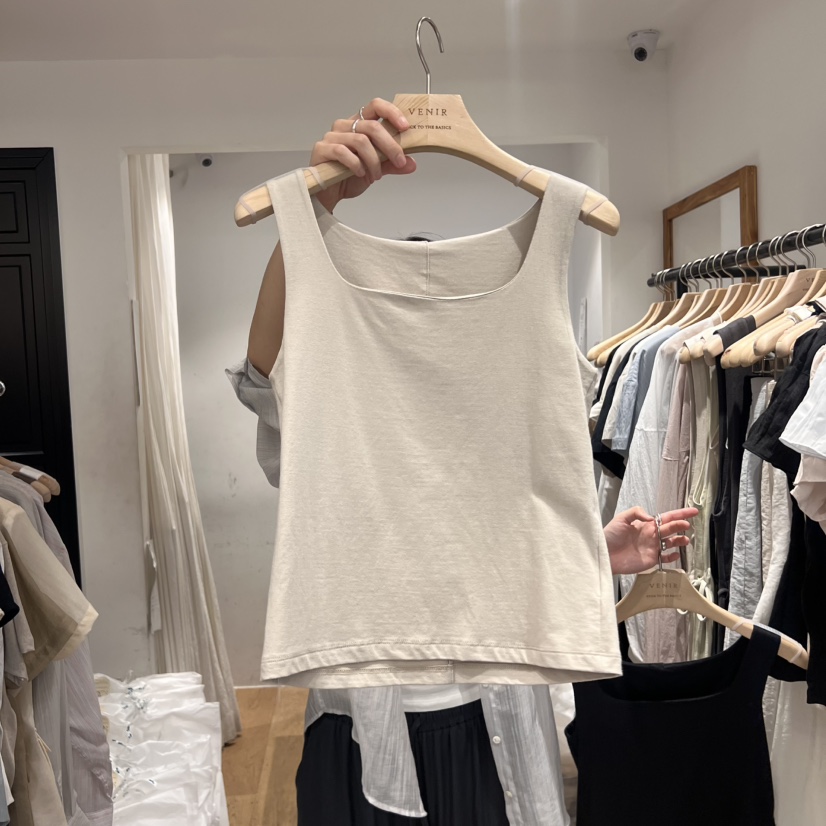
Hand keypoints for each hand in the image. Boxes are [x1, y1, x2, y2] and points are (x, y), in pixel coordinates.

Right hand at [310, 97, 417, 212]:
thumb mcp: (376, 170)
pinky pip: (343, 152)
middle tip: (399, 161)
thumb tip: (412, 164)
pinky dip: (356, 165)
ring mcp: (332, 136)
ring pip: (360, 141)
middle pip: (372, 126)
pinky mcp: (322, 149)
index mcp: (359, 124)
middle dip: (390, 145)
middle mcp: (345, 126)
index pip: (376, 106)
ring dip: (374, 161)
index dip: (392, 113)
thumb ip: (392, 165)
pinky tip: (360, 174)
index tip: (405, 127)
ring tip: (376, 175)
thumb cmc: (348, 177)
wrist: (329, 194)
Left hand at [603, 507, 697, 575]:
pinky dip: (673, 557)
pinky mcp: (651, 560)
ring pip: (671, 543)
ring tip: (685, 540)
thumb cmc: (611, 535)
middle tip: (686, 525)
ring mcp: (653, 548)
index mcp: (647, 524)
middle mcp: (652, 535)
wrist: (605, 554)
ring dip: (680, 541)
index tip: (693, 511)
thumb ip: (636, 513)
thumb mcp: (621, 519)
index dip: (680, 514)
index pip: (666, 517)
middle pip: (671, 528)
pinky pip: (666, 558)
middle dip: (680, 525)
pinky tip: (676, 554)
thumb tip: (652, 517)